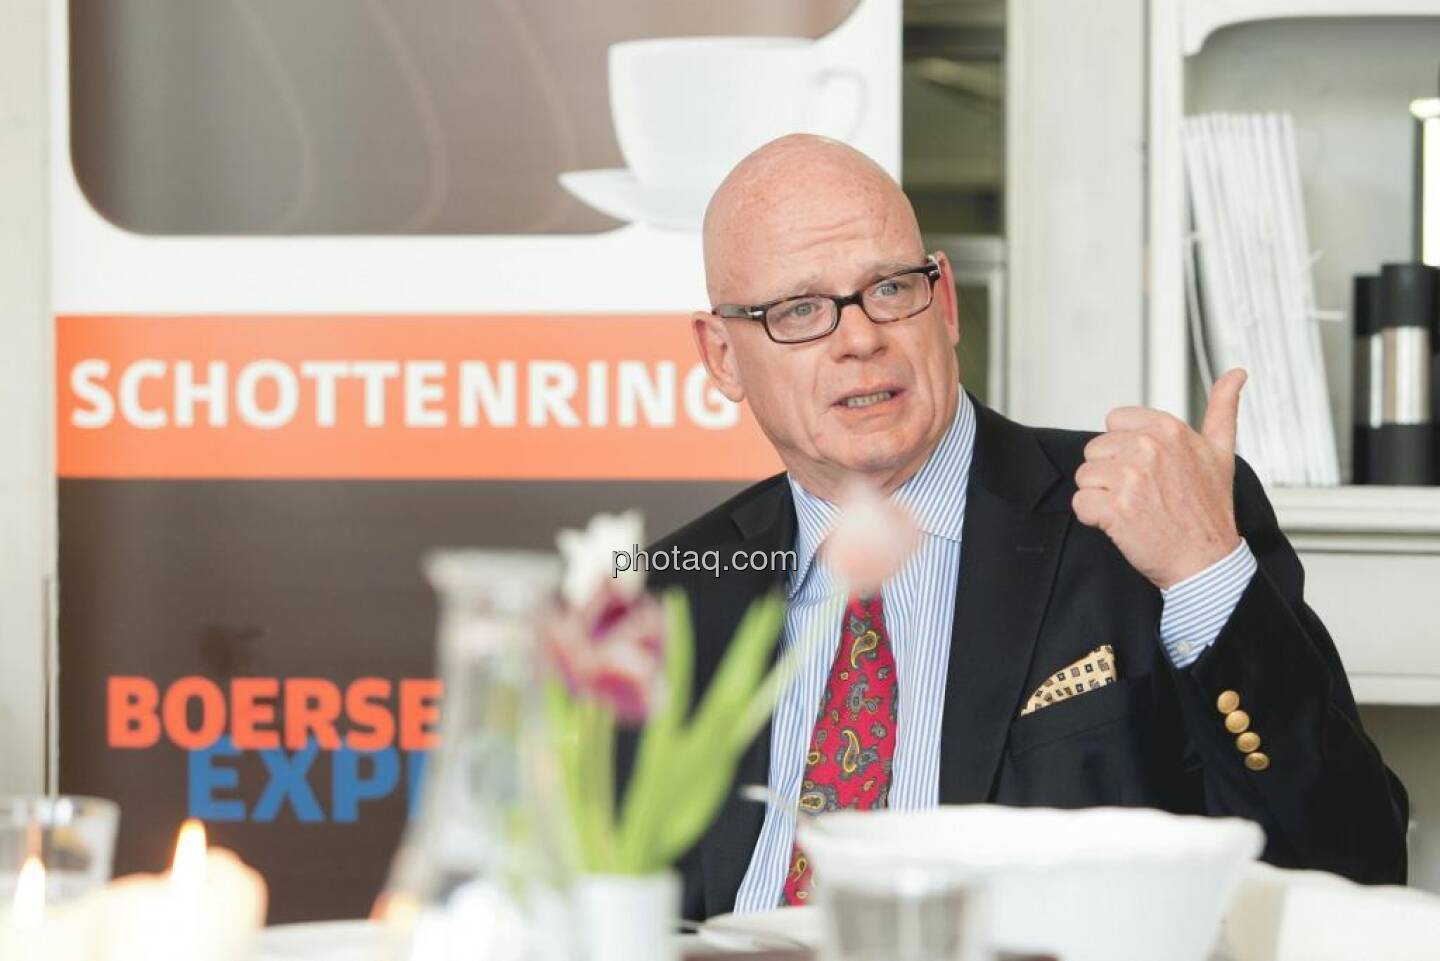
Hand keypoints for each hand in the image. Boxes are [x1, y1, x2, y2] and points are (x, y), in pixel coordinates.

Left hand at [1072, 368, 1247, 590]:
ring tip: (1134, 509)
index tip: (1147, 468)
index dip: (1124, 448)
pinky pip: (1080, 504)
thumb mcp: (1221, 452)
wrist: (1206, 561)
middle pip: (1095, 450)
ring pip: (1085, 477)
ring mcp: (1130, 479)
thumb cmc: (1210, 512)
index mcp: (1168, 429)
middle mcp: (1147, 448)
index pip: (1114, 422)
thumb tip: (1236, 374)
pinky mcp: (1115, 509)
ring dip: (1102, 496)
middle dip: (1111, 474)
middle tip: (1143, 494)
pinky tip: (1121, 524)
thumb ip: (1223, 409)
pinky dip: (1094, 518)